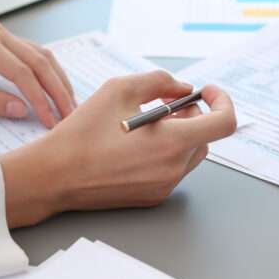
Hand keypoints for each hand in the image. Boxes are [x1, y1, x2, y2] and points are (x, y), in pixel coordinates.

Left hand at [0, 21, 75, 127]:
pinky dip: (48, 73)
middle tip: (70, 114)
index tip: (50, 120)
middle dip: (57, 90)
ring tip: (69, 104)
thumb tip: (21, 111)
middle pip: (40, 61)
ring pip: (42, 55)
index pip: (22, 73)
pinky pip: (34, 54)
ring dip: (58, 80)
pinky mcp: (5, 40)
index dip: (39, 98)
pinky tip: (56, 88)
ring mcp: (3, 34)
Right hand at [0, 70, 236, 227]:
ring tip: (147, 124)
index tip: (206, 92)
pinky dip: (164, 153)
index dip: (222, 102)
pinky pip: (171, 170)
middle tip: (164, 105)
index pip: (224, 123)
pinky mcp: (151, 197)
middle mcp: (173, 169)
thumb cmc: (82, 133)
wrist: (54, 175)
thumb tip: (182, 87)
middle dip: (191, 116)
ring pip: (189, 155)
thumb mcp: (118, 89)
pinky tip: (135, 145)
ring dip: (178, 135)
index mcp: (172, 142)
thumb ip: (158, 81)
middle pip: (205, 137)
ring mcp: (163, 187)